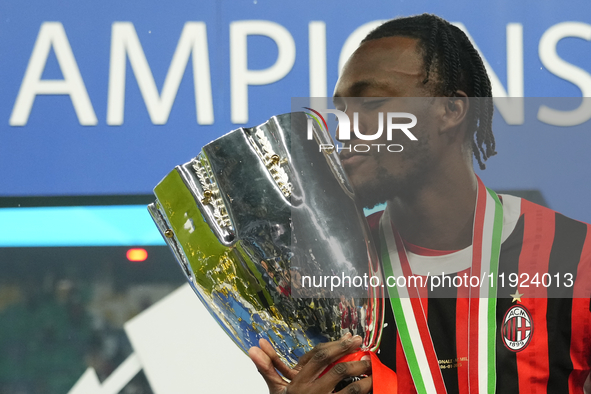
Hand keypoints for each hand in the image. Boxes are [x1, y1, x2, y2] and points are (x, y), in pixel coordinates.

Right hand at [248, 333, 371, 393]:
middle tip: (364, 347)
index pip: (318, 357)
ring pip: (350, 389)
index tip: (349, 337)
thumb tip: (254, 347)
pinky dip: (364, 392)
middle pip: (336, 369)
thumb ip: (267, 367)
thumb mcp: (275, 390)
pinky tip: (372, 386)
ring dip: (364, 377)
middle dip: (353, 357)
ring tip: (373, 368)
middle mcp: (312, 393)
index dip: (336, 345)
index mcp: (298, 383)